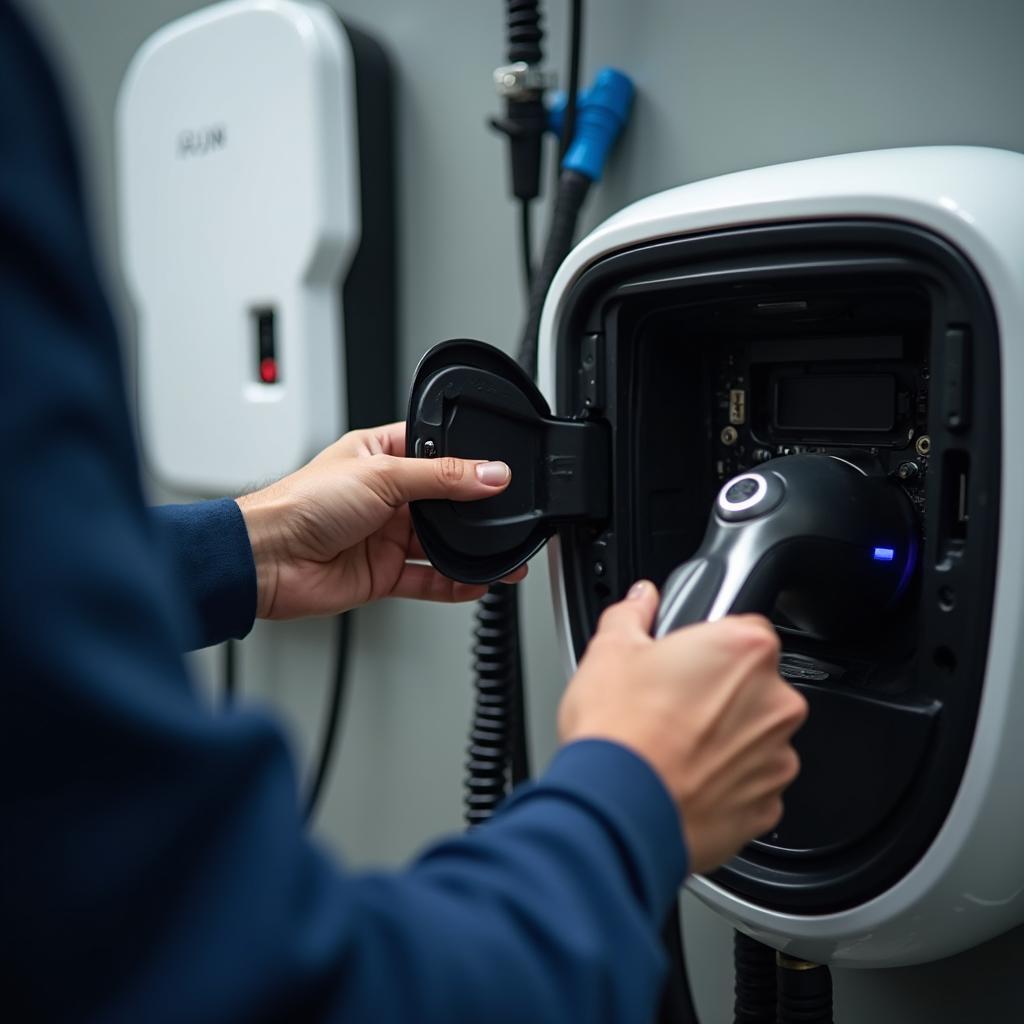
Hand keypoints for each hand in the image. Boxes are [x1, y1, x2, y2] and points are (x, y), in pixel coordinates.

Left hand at [235, 422, 525, 618]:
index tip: (500, 469)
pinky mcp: (383, 573)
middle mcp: (385, 495)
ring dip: (471, 551)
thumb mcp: (382, 475)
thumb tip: (490, 474)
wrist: (268, 560)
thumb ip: (442, 477)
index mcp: (379, 455)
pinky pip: (429, 579)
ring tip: (504, 557)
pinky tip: (477, 582)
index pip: (435, 451)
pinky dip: (454, 584)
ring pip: (441, 544)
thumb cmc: (301, 504)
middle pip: (444, 502)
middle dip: (475, 512)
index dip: (467, 459)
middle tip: (508, 515)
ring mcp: (384, 536)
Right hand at [557, 581, 806, 873]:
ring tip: (670, 747)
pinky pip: (750, 786)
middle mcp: (774, 703)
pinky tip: (682, 780)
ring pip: (755, 737)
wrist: (618, 813)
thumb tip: (641, 600)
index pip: (747, 628)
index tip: (687, 658)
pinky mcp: (766, 806)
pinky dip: (723, 784)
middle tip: (669, 704)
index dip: (712, 642)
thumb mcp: (610, 651)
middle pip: (754, 685)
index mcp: (744, 651)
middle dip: (719, 692)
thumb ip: (633, 614)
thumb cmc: (618, 733)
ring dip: (724, 739)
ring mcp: (775, 758)